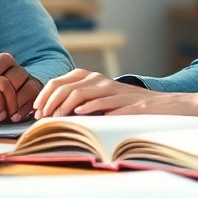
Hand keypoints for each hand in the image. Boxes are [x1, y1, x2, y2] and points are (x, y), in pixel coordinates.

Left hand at [0, 53, 43, 121]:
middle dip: (9, 89)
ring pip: (29, 85)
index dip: (0, 64)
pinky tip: (15, 117)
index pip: (5, 59)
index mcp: (4, 68)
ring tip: (7, 114)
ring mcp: (29, 82)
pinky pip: (34, 97)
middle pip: (18, 73)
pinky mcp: (36, 93)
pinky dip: (25, 108)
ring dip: (18, 101)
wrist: (7, 108)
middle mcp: (18, 72)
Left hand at [34, 69, 160, 117]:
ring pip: (79, 92)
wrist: (161, 105)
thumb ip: (81, 102)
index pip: (59, 81)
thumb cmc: (127, 106)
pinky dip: (87, 107)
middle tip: (41, 117)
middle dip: (49, 102)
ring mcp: (112, 89)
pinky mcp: (124, 101)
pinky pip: (102, 101)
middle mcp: (98, 80)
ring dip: (63, 107)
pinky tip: (77, 115)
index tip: (36, 109)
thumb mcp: (101, 100)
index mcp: (90, 78)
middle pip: (65, 86)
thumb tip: (53, 114)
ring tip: (55, 119)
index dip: (44, 94)